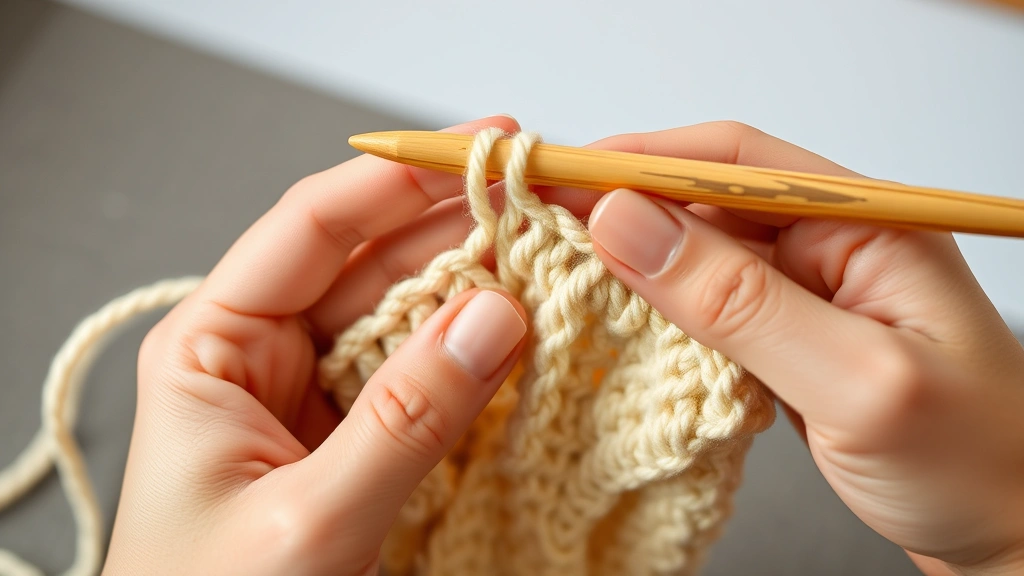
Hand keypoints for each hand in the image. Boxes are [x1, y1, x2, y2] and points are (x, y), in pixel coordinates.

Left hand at [102, 116, 527, 575]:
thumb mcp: (308, 521)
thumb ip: (403, 419)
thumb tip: (494, 318)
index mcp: (213, 348)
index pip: (310, 229)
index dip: (397, 179)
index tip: (479, 148)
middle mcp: (265, 355)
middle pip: (370, 261)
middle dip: (456, 228)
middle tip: (541, 200)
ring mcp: (317, 394)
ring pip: (407, 314)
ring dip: (476, 288)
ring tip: (551, 258)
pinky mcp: (359, 434)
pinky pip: (424, 373)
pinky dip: (475, 355)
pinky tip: (526, 332)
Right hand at [583, 122, 1023, 575]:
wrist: (1017, 545)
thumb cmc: (976, 466)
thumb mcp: (855, 379)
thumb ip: (739, 301)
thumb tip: (625, 224)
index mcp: (865, 225)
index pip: (731, 161)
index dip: (637, 162)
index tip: (555, 179)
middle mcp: (833, 247)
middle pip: (704, 204)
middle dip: (621, 213)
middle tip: (538, 234)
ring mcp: (810, 297)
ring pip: (699, 259)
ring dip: (633, 267)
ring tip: (564, 281)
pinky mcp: (791, 344)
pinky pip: (710, 311)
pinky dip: (660, 316)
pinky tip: (624, 331)